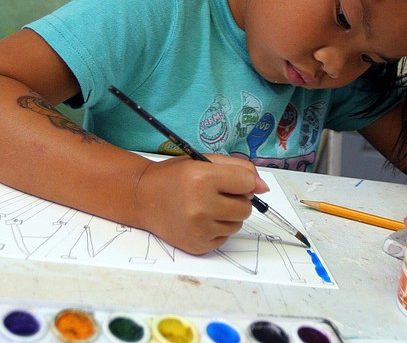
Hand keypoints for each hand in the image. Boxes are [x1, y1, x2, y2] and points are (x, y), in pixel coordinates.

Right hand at [132, 154, 268, 254]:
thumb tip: (263, 188)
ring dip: (228, 215)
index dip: (241, 180)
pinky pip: (225, 238)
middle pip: (246, 207)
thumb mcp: (204, 161)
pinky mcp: (198, 246)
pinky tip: (200, 220)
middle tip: (215, 194)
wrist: (143, 198)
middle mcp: (201, 206)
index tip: (228, 180)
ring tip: (206, 206)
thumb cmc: (175, 177)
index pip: (247, 182)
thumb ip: (238, 168)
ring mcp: (199, 229)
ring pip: (238, 224)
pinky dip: (218, 229)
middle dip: (237, 200)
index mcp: (203, 179)